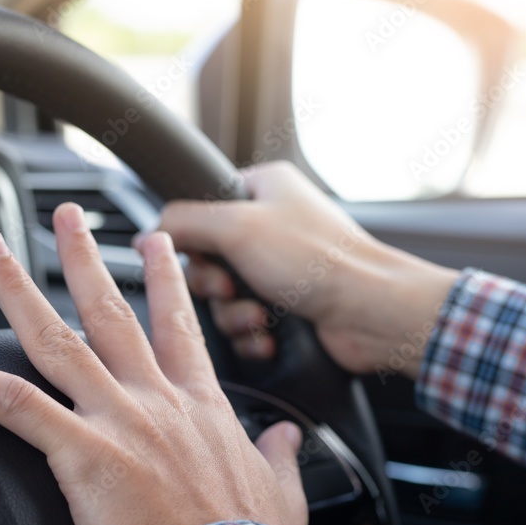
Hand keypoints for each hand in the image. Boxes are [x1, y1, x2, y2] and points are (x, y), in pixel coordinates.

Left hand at [0, 204, 307, 524]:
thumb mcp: (280, 493)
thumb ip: (279, 458)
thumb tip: (286, 439)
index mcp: (198, 406)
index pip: (178, 326)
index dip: (165, 280)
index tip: (153, 243)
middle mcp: (153, 399)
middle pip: (110, 312)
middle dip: (85, 257)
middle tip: (65, 216)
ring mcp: (115, 418)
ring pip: (54, 337)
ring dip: (15, 286)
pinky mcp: (81, 452)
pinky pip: (8, 402)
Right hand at [155, 161, 459, 377]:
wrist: (372, 314)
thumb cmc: (320, 262)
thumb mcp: (237, 226)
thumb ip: (184, 221)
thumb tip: (153, 230)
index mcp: (265, 188)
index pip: (203, 207)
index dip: (196, 238)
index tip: (204, 254)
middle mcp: (274, 224)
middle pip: (208, 259)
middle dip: (215, 286)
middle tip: (232, 288)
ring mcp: (283, 268)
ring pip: (224, 297)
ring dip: (235, 315)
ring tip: (259, 316)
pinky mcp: (289, 307)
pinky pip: (247, 322)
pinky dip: (252, 334)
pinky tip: (269, 336)